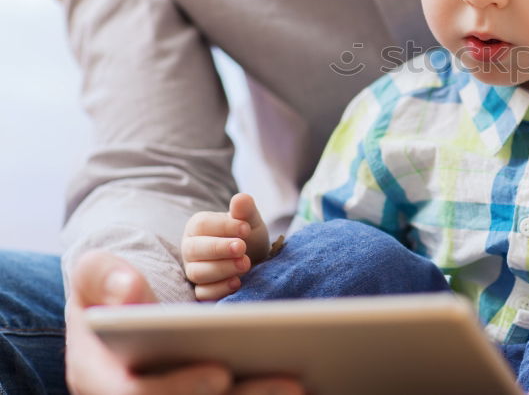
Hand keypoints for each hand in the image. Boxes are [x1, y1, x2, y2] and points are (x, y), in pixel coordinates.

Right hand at [66, 250, 303, 394]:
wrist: (116, 304)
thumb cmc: (106, 288)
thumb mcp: (95, 273)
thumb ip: (104, 276)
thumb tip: (128, 291)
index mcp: (100, 376)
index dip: (180, 388)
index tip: (221, 373)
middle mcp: (134, 394)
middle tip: (289, 384)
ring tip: (303, 385)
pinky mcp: (194, 394)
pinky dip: (261, 392)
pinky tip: (305, 384)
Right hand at [182, 193, 270, 300]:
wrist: (255, 258)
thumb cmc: (248, 236)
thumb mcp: (250, 220)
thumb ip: (245, 210)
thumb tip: (241, 198)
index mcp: (198, 226)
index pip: (201, 225)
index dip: (223, 227)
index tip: (246, 229)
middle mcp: (191, 248)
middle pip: (194, 249)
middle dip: (219, 249)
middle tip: (242, 248)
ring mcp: (194, 270)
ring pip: (197, 272)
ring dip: (222, 269)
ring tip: (245, 264)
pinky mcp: (201, 290)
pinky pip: (202, 294)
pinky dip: (219, 289)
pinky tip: (237, 283)